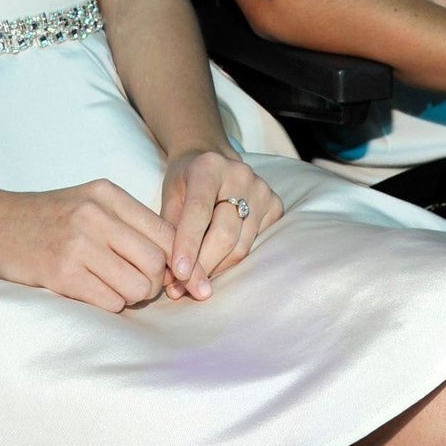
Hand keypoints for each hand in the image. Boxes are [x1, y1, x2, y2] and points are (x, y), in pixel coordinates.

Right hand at [0, 180, 173, 312]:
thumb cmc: (43, 219)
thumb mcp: (87, 204)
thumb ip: (127, 224)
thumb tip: (174, 263)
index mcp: (107, 194)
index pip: (167, 235)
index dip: (171, 262)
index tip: (160, 275)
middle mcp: (96, 213)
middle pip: (157, 263)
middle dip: (152, 283)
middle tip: (130, 285)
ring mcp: (78, 242)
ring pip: (139, 287)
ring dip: (129, 297)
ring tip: (107, 288)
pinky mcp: (61, 272)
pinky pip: (111, 302)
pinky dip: (108, 305)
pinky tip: (88, 293)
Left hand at [158, 147, 281, 299]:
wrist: (210, 158)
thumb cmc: (185, 181)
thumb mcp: (170, 197)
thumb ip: (169, 232)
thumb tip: (172, 279)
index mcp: (208, 167)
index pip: (199, 212)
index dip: (188, 244)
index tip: (178, 273)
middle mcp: (240, 175)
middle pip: (224, 233)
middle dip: (203, 265)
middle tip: (182, 288)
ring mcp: (262, 190)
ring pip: (241, 246)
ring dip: (216, 269)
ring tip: (195, 283)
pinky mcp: (275, 206)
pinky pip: (255, 245)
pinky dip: (233, 261)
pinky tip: (216, 265)